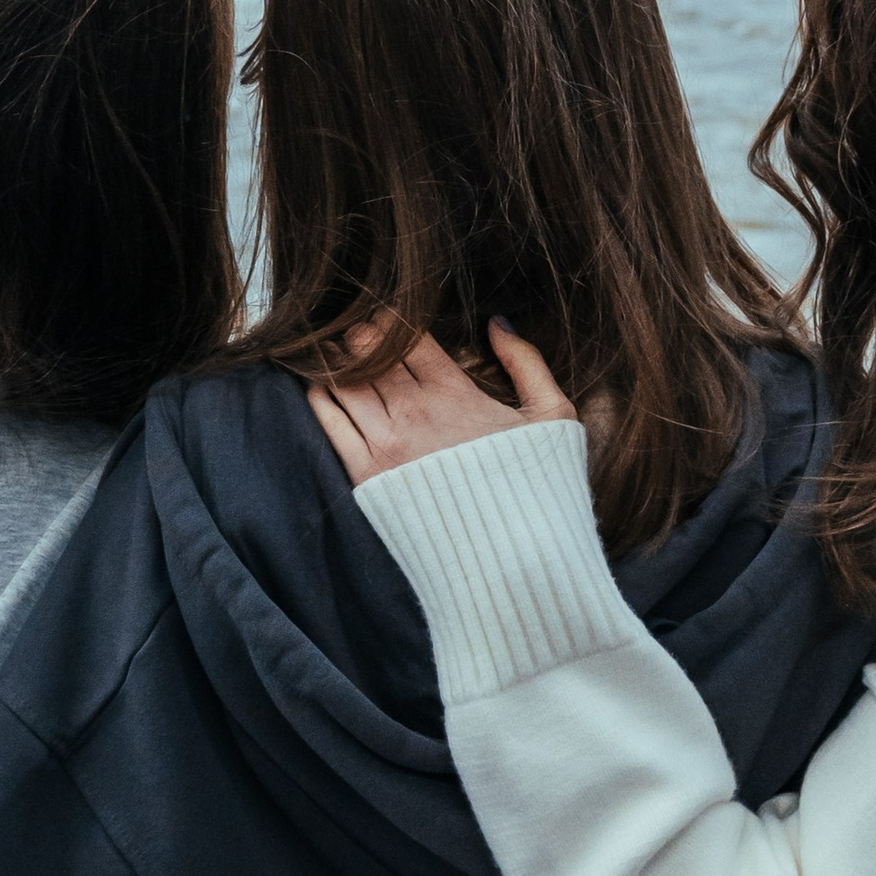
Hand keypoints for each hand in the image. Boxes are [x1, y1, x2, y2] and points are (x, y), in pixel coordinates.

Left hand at [309, 322, 575, 482]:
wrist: (514, 561)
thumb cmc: (538, 489)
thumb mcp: (554, 416)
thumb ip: (526, 362)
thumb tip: (497, 323)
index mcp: (456, 394)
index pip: (408, 337)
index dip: (391, 318)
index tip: (384, 313)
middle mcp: (415, 414)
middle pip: (370, 354)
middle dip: (358, 334)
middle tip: (353, 325)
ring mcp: (386, 446)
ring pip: (345, 383)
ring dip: (337, 360)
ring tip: (335, 350)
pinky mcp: (366, 477)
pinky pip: (329, 423)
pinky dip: (321, 397)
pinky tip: (321, 385)